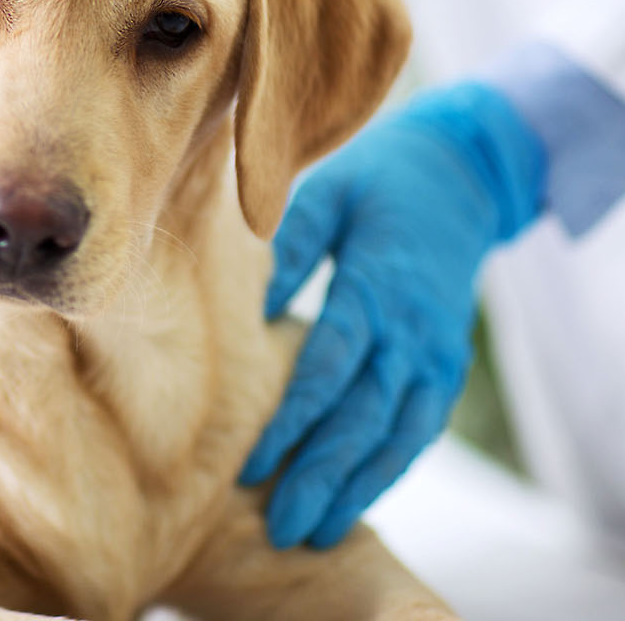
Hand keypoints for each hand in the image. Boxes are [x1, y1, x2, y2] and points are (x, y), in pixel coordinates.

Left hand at [239, 82, 545, 548]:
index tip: (251, 465)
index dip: (291, 421)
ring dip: (356, 489)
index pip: (329, 367)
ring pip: (398, 436)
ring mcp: (437, 354)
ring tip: (311, 531)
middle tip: (279, 526)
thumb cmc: (373, 184)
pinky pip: (419, 429)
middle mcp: (412, 332)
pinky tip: (352, 500)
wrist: (458, 178)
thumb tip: (249, 309)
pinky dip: (388, 468)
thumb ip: (290, 250)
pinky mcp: (447, 367)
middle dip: (321, 477)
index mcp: (376, 288)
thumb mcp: (327, 197)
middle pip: (363, 418)